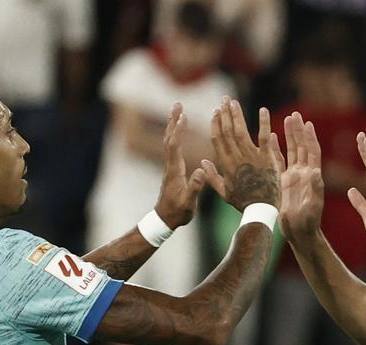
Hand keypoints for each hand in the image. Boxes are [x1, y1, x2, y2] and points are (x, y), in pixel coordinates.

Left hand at [153, 103, 207, 227]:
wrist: (165, 219)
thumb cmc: (178, 212)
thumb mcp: (189, 202)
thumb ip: (195, 187)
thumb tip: (200, 171)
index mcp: (175, 171)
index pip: (175, 146)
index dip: (178, 130)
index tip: (183, 115)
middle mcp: (170, 166)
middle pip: (169, 138)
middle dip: (173, 121)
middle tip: (178, 104)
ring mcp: (170, 167)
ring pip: (169, 142)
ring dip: (172, 125)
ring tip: (178, 112)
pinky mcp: (172, 170)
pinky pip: (172, 148)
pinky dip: (175, 135)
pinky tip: (179, 132)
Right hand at [202, 97, 282, 210]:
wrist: (261, 210)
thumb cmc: (242, 203)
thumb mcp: (224, 192)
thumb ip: (212, 176)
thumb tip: (203, 161)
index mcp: (225, 165)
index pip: (217, 139)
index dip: (216, 124)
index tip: (215, 112)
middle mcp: (236, 158)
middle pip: (228, 131)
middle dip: (225, 114)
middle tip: (224, 99)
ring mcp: (251, 157)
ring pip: (241, 131)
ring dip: (237, 114)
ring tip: (234, 101)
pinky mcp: (266, 158)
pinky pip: (264, 137)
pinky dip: (263, 123)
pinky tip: (263, 109)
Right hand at [278, 112, 324, 241]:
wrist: (300, 233)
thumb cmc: (309, 223)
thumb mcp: (312, 207)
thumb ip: (314, 190)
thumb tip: (314, 172)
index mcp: (312, 177)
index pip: (312, 152)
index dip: (310, 138)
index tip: (307, 123)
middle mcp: (304, 174)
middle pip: (302, 147)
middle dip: (299, 131)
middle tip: (295, 114)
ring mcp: (294, 177)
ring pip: (292, 151)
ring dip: (290, 135)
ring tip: (287, 118)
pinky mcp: (285, 182)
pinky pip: (280, 162)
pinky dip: (277, 149)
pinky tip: (272, 137)